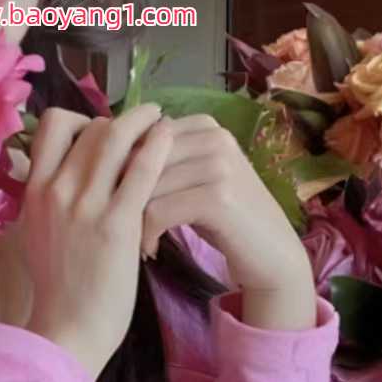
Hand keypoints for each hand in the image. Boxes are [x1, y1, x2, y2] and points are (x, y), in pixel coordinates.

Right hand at [21, 101, 175, 377]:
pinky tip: (171, 139)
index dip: (82, 120)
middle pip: (90, 128)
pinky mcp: (117, 223)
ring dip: (142, 120)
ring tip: (160, 117)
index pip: (53, 125)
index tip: (101, 132)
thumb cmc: (57, 282)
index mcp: (34, 189)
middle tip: (142, 124)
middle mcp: (56, 190)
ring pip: (115, 138)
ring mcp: (86, 205)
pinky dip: (158, 146)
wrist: (70, 328)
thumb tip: (61, 165)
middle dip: (119, 122)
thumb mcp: (35, 228)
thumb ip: (46, 193)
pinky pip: (140, 169)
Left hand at [140, 114, 315, 323]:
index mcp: (206, 126)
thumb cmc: (226, 219)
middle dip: (124, 193)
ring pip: (147, 185)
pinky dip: (147, 233)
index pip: (143, 135)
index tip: (120, 199)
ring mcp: (219, 164)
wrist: (272, 255)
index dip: (123, 167)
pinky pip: (159, 210)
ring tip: (134, 240)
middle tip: (119, 223)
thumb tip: (110, 151)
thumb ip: (164, 160)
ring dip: (133, 218)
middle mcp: (215, 137)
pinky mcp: (218, 196)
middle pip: (142, 158)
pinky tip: (149, 249)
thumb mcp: (195, 180)